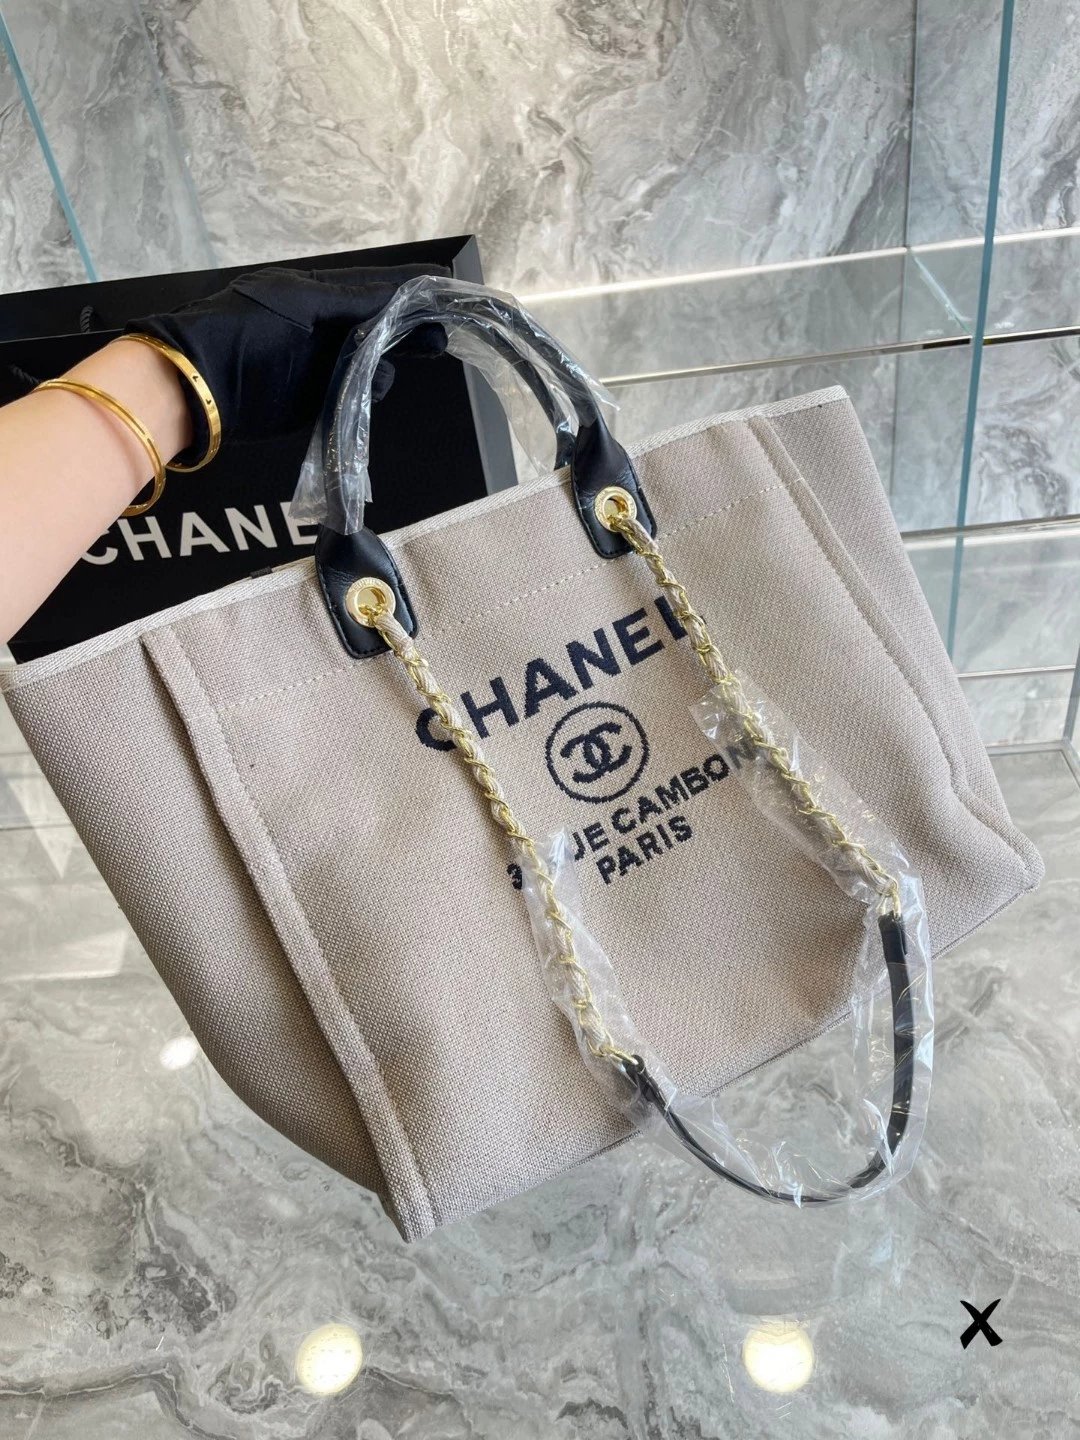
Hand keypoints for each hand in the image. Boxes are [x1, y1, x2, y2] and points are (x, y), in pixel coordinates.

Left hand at [126, 264, 448, 460]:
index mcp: (313, 293)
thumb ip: (353, 303)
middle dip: (409, 327)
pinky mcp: (310, 401)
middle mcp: (319, 326)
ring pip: (369, 360)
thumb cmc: (243, 332)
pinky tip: (381, 384)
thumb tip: (400, 297)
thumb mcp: (302, 305)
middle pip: (376, 324)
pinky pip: (353, 393)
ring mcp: (315, 365)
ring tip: (420, 354)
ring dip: (391, 360)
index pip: (373, 286)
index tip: (446, 290)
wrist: (196, 386)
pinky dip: (371, 389)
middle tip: (443, 335)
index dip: (410, 290)